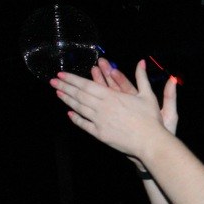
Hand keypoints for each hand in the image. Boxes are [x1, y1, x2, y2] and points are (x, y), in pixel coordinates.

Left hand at [51, 60, 172, 158]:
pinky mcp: (100, 134)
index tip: (62, 74)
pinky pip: (85, 125)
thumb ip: (141, 77)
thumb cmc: (150, 118)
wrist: (150, 141)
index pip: (87, 85)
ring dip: (68, 100)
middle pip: (79, 95)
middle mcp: (102, 107)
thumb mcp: (147, 95)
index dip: (73, 79)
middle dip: (65, 87)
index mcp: (112, 96)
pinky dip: (76, 119)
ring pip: (79, 109)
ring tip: (58, 93)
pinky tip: (70, 114)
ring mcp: (100, 121)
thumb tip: (142, 62)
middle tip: (53, 81)